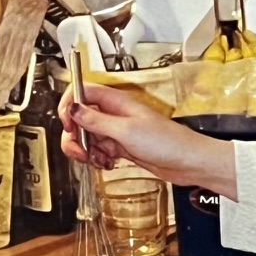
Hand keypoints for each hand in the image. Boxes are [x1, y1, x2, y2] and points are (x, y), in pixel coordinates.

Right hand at [58, 82, 234, 192]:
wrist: (187, 162)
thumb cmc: (167, 142)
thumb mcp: (126, 130)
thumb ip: (97, 121)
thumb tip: (74, 108)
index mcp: (116, 102)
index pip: (82, 91)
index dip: (70, 105)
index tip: (68, 123)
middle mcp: (115, 113)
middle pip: (80, 117)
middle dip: (75, 136)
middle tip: (81, 151)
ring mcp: (117, 130)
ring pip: (88, 136)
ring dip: (87, 151)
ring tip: (99, 160)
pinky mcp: (121, 146)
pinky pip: (99, 149)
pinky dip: (97, 159)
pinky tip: (108, 164)